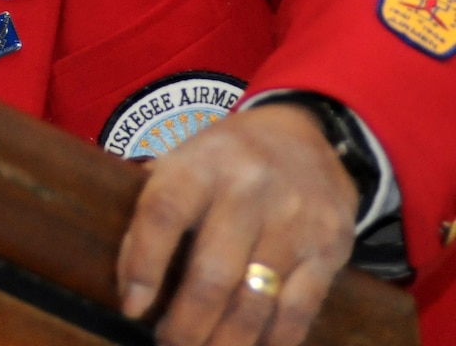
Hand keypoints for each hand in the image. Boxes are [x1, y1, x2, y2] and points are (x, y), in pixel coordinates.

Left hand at [117, 103, 357, 345]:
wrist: (305, 134)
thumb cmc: (224, 160)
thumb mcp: (183, 162)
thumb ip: (156, 211)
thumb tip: (129, 284)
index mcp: (200, 164)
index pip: (162, 214)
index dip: (142, 264)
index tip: (132, 307)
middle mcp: (248, 189)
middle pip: (212, 273)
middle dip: (186, 324)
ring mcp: (294, 219)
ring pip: (255, 300)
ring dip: (226, 340)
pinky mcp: (330, 247)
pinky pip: (299, 308)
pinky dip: (274, 340)